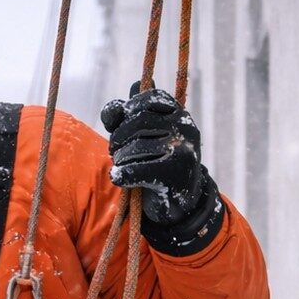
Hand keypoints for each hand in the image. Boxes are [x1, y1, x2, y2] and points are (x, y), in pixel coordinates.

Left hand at [100, 84, 213, 226]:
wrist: (176, 200)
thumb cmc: (155, 162)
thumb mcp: (143, 134)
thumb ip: (128, 115)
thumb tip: (118, 105)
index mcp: (178, 114)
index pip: (149, 98)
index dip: (128, 108)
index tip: (118, 123)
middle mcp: (184, 128)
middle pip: (138, 121)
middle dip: (118, 136)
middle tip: (113, 150)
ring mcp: (182, 151)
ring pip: (135, 147)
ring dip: (120, 158)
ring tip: (121, 165)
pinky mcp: (173, 175)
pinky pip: (136, 170)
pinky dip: (121, 174)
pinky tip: (120, 177)